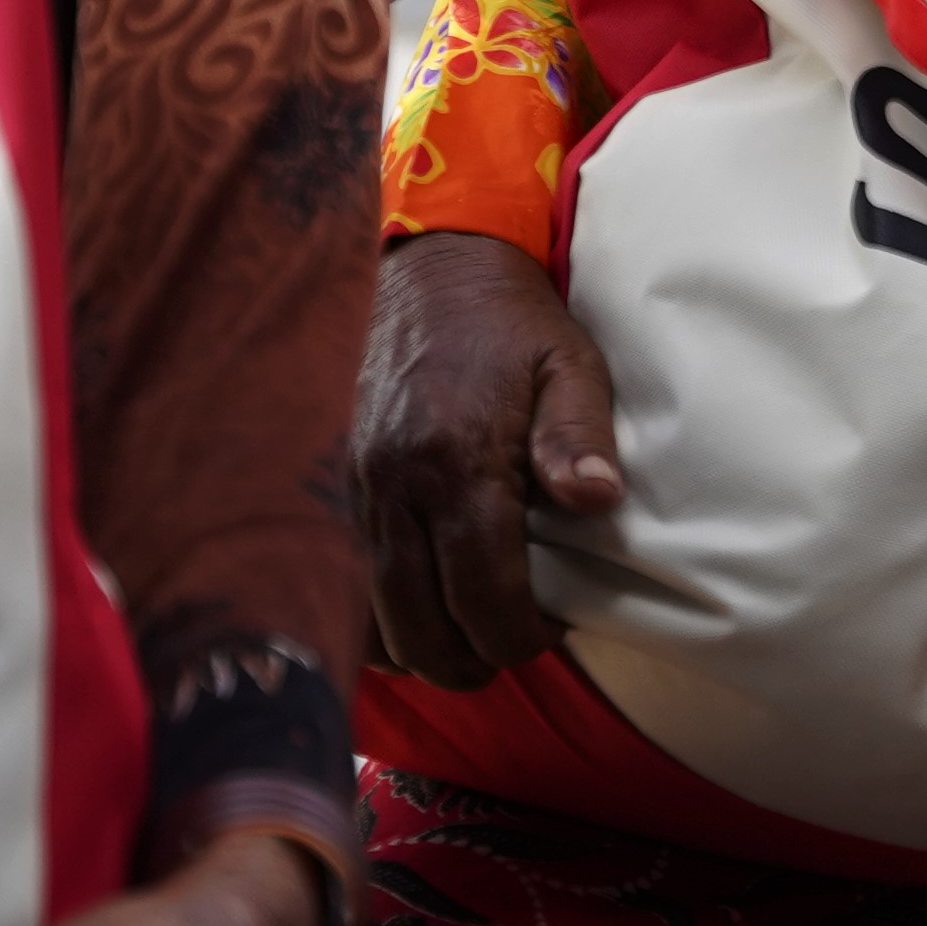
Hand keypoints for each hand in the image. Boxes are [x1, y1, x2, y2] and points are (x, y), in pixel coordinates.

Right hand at [355, 228, 622, 687]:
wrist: (426, 267)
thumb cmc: (509, 320)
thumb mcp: (568, 362)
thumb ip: (580, 436)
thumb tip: (599, 503)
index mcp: (455, 461)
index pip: (483, 596)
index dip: (521, 636)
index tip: (550, 631)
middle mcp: (392, 486)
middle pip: (421, 628)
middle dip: (471, 658)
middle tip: (509, 645)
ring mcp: (350, 490)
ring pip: (371, 618)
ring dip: (420, 647)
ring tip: (465, 636)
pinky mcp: (328, 486)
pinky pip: (339, 583)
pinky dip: (373, 617)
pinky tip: (414, 610)